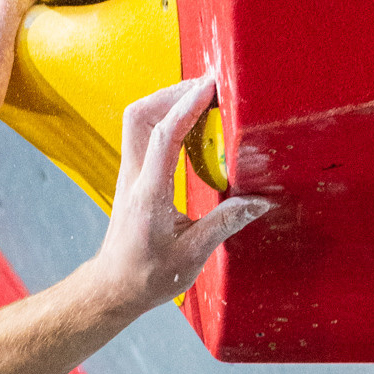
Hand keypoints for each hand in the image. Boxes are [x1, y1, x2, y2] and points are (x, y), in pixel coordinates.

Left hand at [93, 74, 270, 314]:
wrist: (114, 286)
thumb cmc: (147, 275)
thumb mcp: (191, 256)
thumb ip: (224, 224)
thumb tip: (259, 201)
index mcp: (149, 195)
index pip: (164, 137)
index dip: (187, 107)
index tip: (210, 87)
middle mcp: (134, 177)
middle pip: (141, 115)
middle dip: (174, 92)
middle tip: (208, 87)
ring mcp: (129, 174)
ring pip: (138, 119)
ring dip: (167, 101)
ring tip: (202, 98)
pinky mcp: (133, 176)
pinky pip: (144, 133)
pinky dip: (166, 117)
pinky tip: (190, 123)